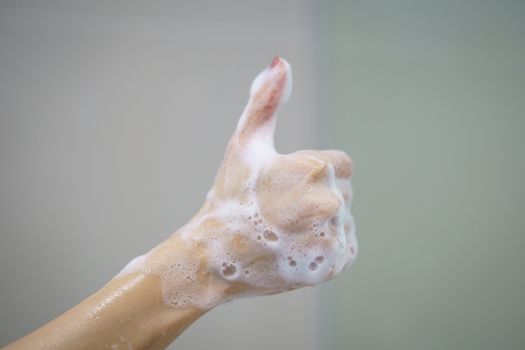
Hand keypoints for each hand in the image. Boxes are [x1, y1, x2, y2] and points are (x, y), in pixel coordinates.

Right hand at [120, 57, 356, 308]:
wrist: (212, 257)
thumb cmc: (228, 197)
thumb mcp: (244, 144)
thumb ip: (265, 101)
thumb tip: (281, 62)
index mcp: (314, 169)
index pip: (341, 165)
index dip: (313, 174)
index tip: (286, 187)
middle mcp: (329, 204)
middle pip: (344, 192)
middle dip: (319, 198)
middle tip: (281, 212)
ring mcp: (331, 238)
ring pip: (345, 221)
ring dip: (324, 225)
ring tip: (286, 232)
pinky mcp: (332, 266)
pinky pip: (346, 248)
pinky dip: (328, 249)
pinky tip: (297, 249)